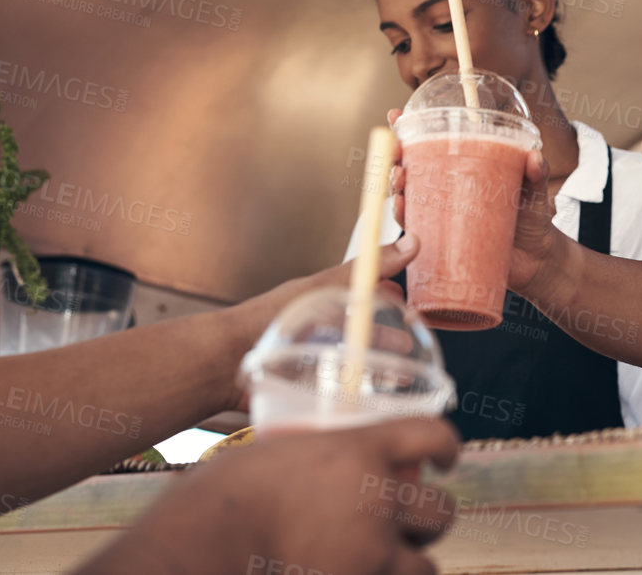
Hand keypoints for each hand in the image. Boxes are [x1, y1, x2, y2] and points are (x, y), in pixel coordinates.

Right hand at [89, 418, 459, 574]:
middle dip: (432, 517)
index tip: (446, 458)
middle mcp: (379, 501)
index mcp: (361, 451)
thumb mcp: (277, 453)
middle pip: (441, 511)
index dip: (446, 445)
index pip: (430, 436)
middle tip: (415, 520)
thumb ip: (313, 457)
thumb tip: (316, 459)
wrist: (206, 541)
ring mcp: (372, 552)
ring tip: (393, 563)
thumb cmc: (223, 494)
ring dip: (412, 565)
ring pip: (425, 567)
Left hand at [216, 238, 418, 412]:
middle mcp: (325, 329)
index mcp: (329, 300)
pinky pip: (344, 392)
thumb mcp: (327, 286)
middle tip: (412, 347)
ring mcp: (318, 361)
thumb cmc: (271, 318)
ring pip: (360, 363)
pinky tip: (377, 398)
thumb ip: (369, 268)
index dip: (392, 303)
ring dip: (383, 370)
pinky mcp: (311, 390)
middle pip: (368, 333)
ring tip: (402, 377)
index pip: (371, 297)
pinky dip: (363, 394)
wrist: (229, 362)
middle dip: (392, 340)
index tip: (412, 310)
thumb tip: (410, 242)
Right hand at [387, 112, 555, 295]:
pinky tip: (403, 207)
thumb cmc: (533, 219)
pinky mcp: (443, 241)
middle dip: (395, 156)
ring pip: (408, 196)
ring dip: (397, 185)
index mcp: (466, 170)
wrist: (537, 260)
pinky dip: (404, 217)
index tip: (397, 115)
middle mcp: (448, 190)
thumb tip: (534, 158)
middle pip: (412, 168)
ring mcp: (444, 215)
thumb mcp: (536, 190)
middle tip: (395, 149)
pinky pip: (416, 228)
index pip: (434, 145)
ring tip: (399, 178)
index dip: (411, 130)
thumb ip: (536, 173)